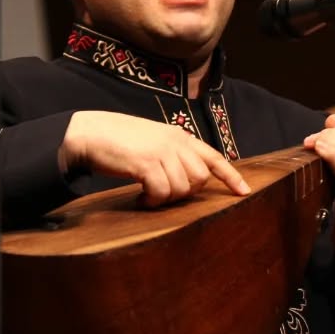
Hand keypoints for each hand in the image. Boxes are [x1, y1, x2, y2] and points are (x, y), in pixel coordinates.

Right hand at [59, 110, 249, 206]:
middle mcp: (176, 142)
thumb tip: (189, 182)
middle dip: (185, 193)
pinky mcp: (146, 163)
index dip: (231, 177)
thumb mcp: (153, 141)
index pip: (214, 157)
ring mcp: (162, 151)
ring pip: (182, 188)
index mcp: (180, 137)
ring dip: (166, 199)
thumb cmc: (119, 141)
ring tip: (148, 195)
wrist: (90, 133)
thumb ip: (173, 155)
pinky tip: (141, 198)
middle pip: (200, 179)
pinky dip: (152, 201)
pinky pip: (162, 192)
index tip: (244, 192)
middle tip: (163, 193)